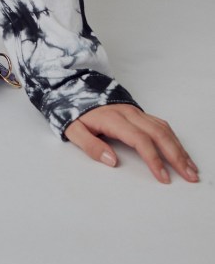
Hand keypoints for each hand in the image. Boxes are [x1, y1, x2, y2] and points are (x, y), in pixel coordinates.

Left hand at [64, 103, 198, 183]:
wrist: (73, 86)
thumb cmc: (73, 110)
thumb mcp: (72, 129)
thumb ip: (90, 145)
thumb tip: (111, 161)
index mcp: (113, 119)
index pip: (140, 140)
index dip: (153, 159)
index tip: (163, 177)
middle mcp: (128, 113)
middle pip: (159, 134)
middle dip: (177, 156)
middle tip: (190, 175)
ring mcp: (135, 111)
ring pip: (163, 128)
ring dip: (179, 148)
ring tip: (191, 167)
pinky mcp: (137, 112)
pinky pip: (160, 123)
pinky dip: (173, 138)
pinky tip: (180, 151)